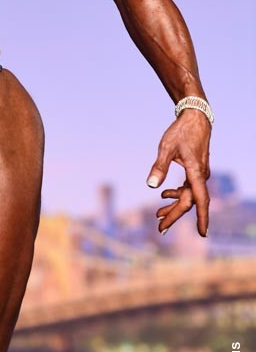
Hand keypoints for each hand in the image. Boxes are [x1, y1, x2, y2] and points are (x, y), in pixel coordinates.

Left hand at [146, 108, 210, 237]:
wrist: (194, 117)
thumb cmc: (181, 131)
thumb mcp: (166, 148)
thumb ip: (159, 167)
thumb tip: (151, 186)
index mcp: (196, 172)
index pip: (200, 200)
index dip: (202, 218)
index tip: (202, 234)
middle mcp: (200, 175)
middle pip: (189, 201)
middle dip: (174, 215)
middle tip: (160, 227)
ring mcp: (199, 173)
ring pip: (188, 195)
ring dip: (174, 205)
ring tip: (157, 214)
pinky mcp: (195, 169)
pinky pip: (188, 188)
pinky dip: (177, 193)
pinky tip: (164, 195)